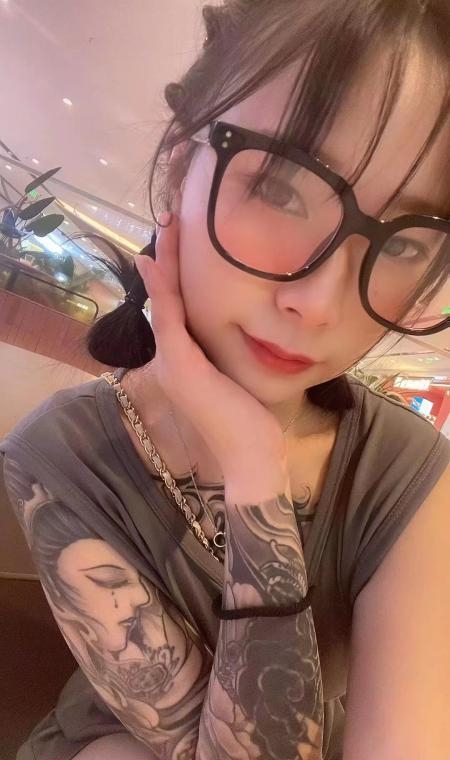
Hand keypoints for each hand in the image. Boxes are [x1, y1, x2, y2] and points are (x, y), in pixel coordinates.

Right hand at [134, 212, 287, 486]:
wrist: (252, 458)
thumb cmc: (253, 425)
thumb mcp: (243, 380)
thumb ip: (234, 356)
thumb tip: (250, 332)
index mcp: (188, 362)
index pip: (179, 309)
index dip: (176, 275)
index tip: (181, 242)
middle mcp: (173, 359)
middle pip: (167, 298)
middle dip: (168, 258)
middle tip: (169, 221)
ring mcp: (172, 363)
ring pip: (165, 301)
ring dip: (164, 262)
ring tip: (166, 226)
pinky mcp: (180, 366)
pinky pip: (168, 317)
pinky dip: (161, 288)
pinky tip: (156, 261)